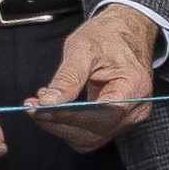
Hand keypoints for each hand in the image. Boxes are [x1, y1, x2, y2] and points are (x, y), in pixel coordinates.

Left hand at [21, 3, 162, 150]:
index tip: (41, 109)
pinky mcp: (117, 121)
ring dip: (61, 127)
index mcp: (133, 87)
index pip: (101, 115)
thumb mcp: (83, 49)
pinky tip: (55, 110)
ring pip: (90, 138)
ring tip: (41, 106)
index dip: (69, 117)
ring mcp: (128, 117)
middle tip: (33, 107)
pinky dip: (69, 125)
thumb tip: (48, 102)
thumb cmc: (109, 36)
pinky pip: (91, 133)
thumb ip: (67, 79)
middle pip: (94, 132)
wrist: (125, 31)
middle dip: (59, 123)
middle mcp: (136, 108)